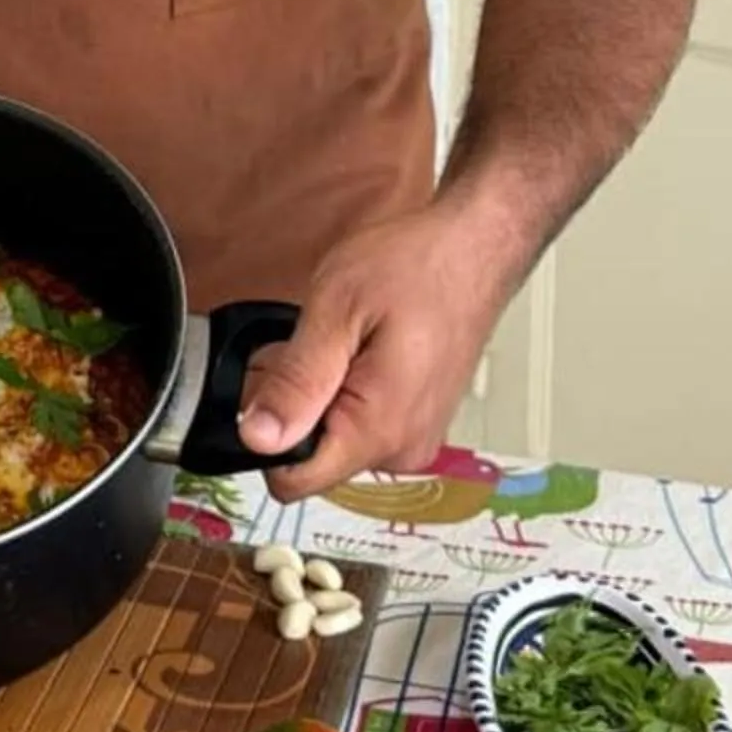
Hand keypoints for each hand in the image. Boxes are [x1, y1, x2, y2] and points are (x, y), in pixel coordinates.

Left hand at [234, 204, 512, 501]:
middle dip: (300, 408)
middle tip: (322, 346)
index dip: (265, 439)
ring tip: (350, 341)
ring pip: (337, 441)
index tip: (271, 388)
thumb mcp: (337, 309)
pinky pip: (364, 426)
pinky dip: (351, 393)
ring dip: (327, 397)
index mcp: (379, 428)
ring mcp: (416, 439)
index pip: (295, 482)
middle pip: (314, 460)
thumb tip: (256, 437)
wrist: (475, 248)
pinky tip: (367, 350)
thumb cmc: (416, 265)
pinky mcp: (420, 425)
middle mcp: (403, 449)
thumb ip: (297, 380)